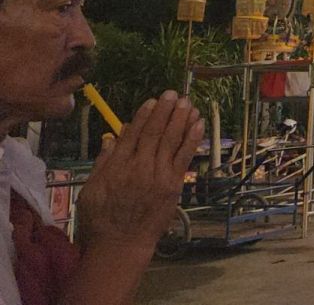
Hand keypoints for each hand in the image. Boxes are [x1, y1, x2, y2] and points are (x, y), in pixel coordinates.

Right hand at [76, 91, 202, 252]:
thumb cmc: (101, 219)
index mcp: (116, 166)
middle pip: (155, 132)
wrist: (120, 245)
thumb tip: (112, 138)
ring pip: (171, 140)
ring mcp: (158, 175)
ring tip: (188, 103)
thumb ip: (103, 162)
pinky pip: (184, 157)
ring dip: (181, 119)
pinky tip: (198, 124)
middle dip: (165, 111)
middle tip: (174, 94)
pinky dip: (192, 139)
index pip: (132, 134)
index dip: (144, 115)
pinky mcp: (173, 185)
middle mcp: (138, 166)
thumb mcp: (91, 189)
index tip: (152, 101)